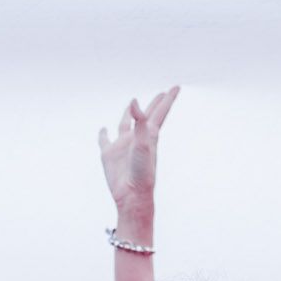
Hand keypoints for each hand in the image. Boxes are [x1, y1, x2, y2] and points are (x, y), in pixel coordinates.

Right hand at [99, 86, 178, 216]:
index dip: (168, 99)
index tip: (177, 87)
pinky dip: (103, 134)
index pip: (160, 112)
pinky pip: (104, 140)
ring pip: (125, 124)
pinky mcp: (109, 154)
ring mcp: (122, 145)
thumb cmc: (142, 171)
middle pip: (146, 116)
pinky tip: (103, 129)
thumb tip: (134, 101)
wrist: (131, 194)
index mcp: (149, 134)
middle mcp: (137, 137)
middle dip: (154, 104)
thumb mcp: (143, 143)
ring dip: (128, 114)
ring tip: (130, 106)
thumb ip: (140, 122)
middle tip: (162, 94)